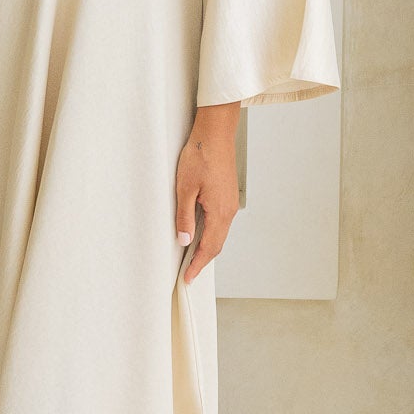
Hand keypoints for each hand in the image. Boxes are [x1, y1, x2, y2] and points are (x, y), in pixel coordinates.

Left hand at [175, 102, 240, 282]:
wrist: (215, 133)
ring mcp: (230, 203)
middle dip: (202, 260)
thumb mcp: (184, 188)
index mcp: (219, 212)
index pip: (209, 248)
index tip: (187, 279)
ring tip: (191, 257)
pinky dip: (210, 233)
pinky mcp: (227, 195)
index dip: (197, 265)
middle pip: (217, 244)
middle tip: (188, 273)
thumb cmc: (200, 156)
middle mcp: (229, 211)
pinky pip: (220, 222)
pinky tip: (199, 233)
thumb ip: (184, 217)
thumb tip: (184, 240)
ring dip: (206, 247)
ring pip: (219, 234)